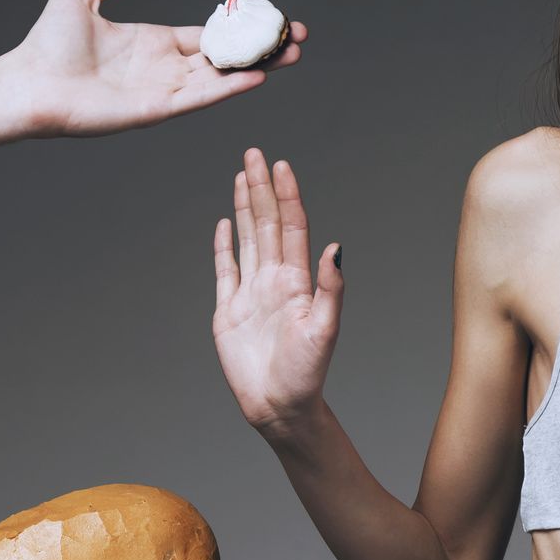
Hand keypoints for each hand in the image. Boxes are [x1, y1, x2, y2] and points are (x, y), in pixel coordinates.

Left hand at [5, 0, 308, 136]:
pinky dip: (230, 88)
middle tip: (297, 38)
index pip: (209, 35)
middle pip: (227, 57)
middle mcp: (166, 67)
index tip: (271, 19)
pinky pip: (201, 97)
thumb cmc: (46, 44)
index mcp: (154, 42)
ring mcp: (164, 90)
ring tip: (292, 55)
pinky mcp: (157, 109)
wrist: (28, 83)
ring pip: (222, 77)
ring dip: (259, 67)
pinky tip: (257, 77)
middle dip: (263, 48)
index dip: (241, 28)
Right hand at [212, 147, 343, 437]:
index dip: (287, 195)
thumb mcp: (325, 329)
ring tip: (242, 176)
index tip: (281, 165)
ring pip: (247, 239)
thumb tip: (336, 247)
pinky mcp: (229, 311)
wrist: (280, 406)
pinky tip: (224, 223)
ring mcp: (251, 293)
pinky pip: (224, 270)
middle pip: (266, 223)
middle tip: (254, 153)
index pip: (291, 227)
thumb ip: (330, 288)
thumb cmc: (307, 373)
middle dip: (261, 188)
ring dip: (245, 207)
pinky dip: (223, 245)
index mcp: (297, 281)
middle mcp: (275, 280)